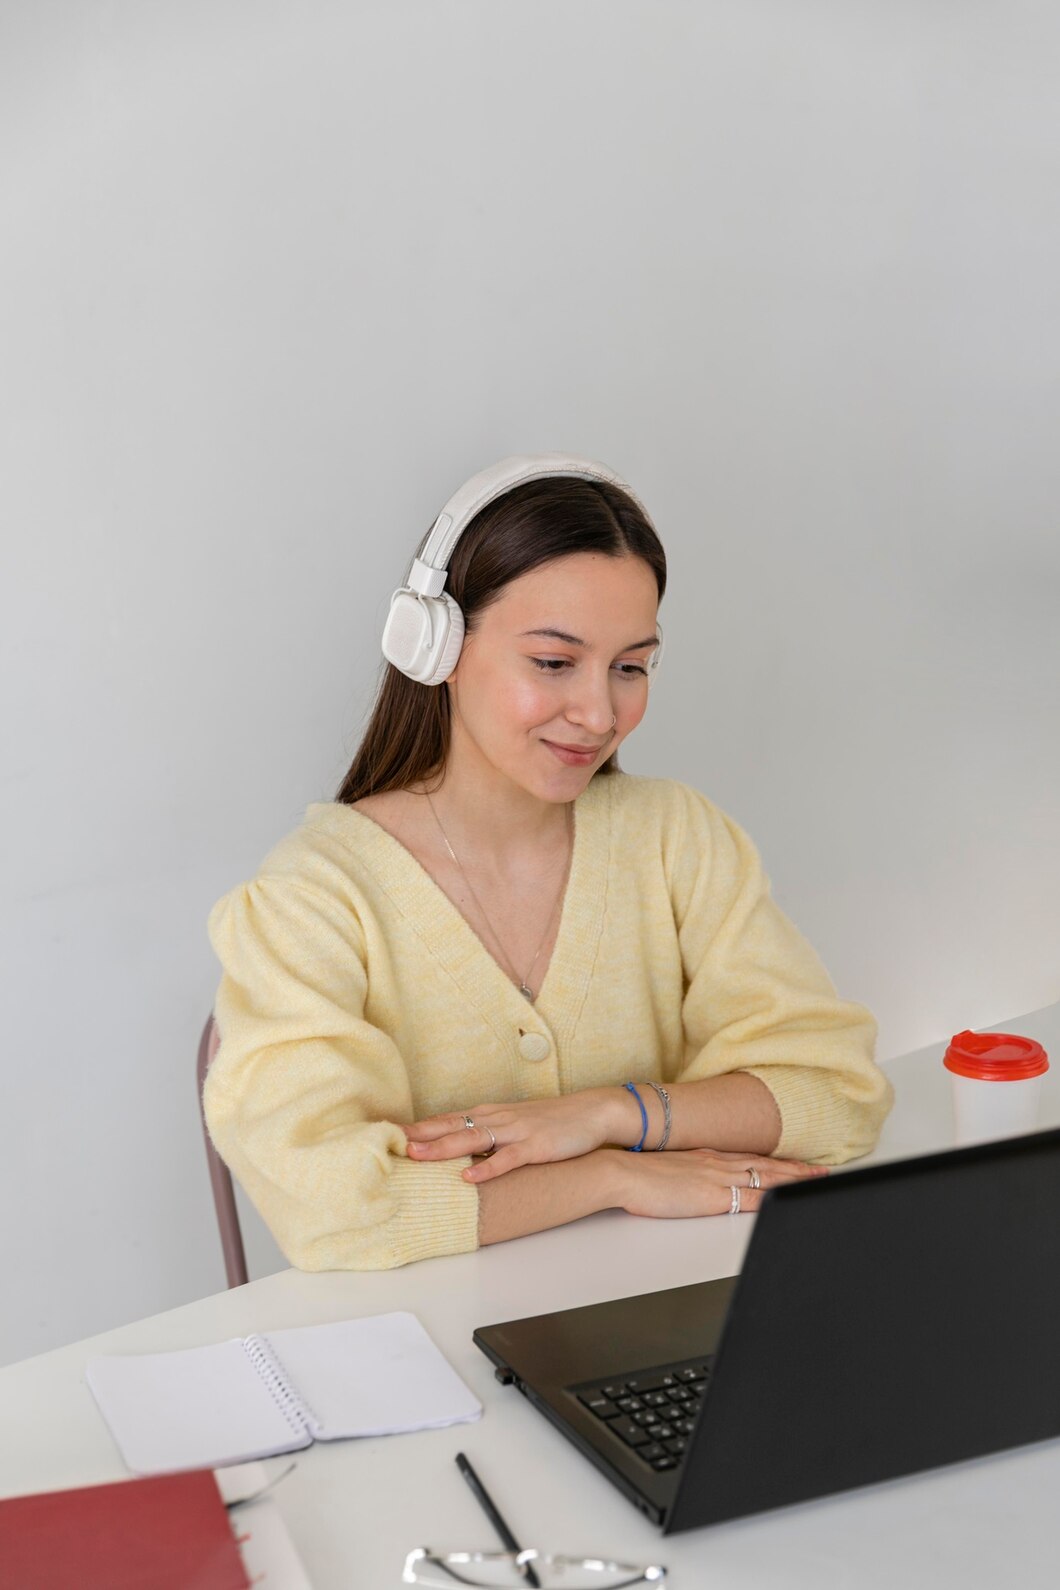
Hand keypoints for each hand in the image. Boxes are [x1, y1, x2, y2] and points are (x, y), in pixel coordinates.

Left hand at [404, 1090, 622, 1183]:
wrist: (592, 1112)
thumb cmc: (552, 1121)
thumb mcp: (515, 1124)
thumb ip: (489, 1134)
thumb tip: (460, 1150)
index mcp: (492, 1113)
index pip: (449, 1118)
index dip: (421, 1127)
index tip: (392, 1134)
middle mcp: (500, 1118)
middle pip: (454, 1125)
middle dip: (423, 1135)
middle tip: (394, 1144)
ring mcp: (518, 1131)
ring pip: (474, 1138)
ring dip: (444, 1147)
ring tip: (419, 1156)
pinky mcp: (536, 1146)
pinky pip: (508, 1158)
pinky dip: (488, 1167)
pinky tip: (469, 1176)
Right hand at [616, 1147, 828, 1218]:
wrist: (621, 1173)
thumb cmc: (636, 1173)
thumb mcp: (667, 1167)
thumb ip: (684, 1172)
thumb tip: (690, 1179)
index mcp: (706, 1157)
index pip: (749, 1158)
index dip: (775, 1161)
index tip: (794, 1163)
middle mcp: (717, 1163)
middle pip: (765, 1165)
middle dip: (795, 1169)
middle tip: (820, 1171)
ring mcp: (716, 1178)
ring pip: (766, 1178)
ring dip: (793, 1179)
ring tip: (816, 1180)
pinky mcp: (712, 1197)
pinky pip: (750, 1198)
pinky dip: (773, 1198)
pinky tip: (787, 1200)